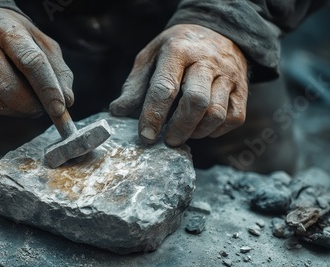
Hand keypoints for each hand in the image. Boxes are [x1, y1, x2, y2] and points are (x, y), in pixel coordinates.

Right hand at [0, 8, 73, 117]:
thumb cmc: (14, 35)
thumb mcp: (40, 41)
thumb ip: (58, 69)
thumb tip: (66, 101)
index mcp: (6, 30)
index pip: (31, 62)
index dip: (47, 89)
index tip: (60, 109)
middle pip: (10, 89)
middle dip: (33, 106)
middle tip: (45, 108)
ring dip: (21, 111)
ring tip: (29, 102)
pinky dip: (5, 112)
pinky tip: (9, 99)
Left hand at [110, 24, 247, 145]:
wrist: (215, 30)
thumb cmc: (175, 49)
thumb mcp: (150, 57)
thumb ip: (135, 85)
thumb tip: (118, 111)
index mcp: (178, 51)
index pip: (165, 88)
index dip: (153, 116)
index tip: (146, 136)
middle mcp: (206, 61)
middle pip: (196, 101)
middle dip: (179, 128)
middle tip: (168, 140)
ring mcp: (228, 74)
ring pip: (216, 113)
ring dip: (197, 131)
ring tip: (184, 133)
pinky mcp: (242, 88)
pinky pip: (233, 117)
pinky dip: (216, 130)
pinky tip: (202, 128)